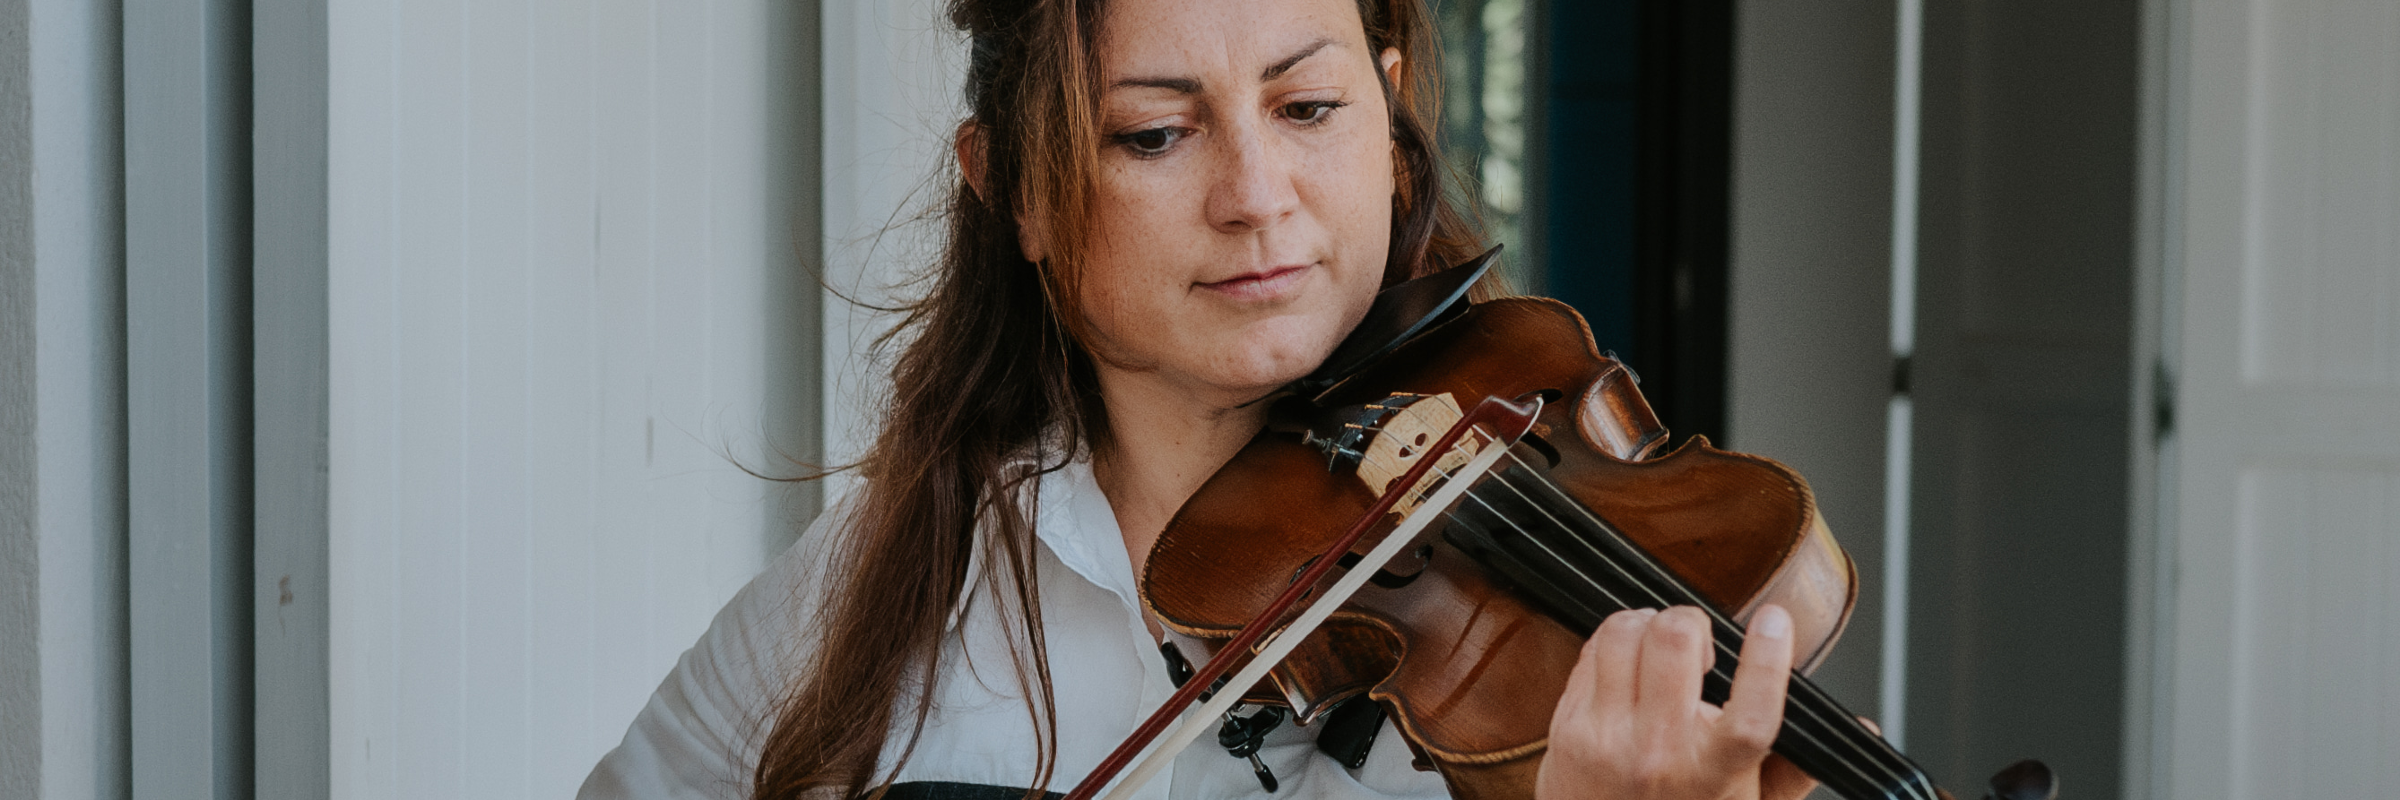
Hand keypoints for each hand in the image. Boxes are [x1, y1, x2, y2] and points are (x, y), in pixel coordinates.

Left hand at [1535, 605, 1816, 799]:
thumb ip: (1798, 766)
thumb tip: (1860, 729)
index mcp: (1718, 772)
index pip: (1753, 710)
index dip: (1769, 657)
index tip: (1776, 621)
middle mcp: (1662, 752)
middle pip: (1678, 641)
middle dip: (1693, 623)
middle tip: (1699, 642)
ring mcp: (1609, 736)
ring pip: (1627, 632)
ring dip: (1648, 623)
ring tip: (1659, 644)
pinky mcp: (1570, 727)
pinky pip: (1591, 651)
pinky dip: (1612, 643)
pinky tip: (1626, 663)